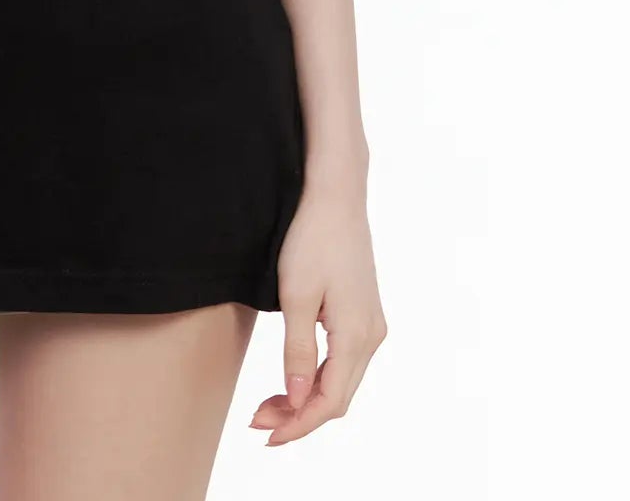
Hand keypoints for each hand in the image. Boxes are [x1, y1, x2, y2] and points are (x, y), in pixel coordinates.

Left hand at [249, 178, 387, 444]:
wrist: (335, 194)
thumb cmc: (312, 239)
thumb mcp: (295, 296)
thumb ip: (299, 352)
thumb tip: (299, 402)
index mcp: (357, 336)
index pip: (330, 402)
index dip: (298, 424)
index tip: (266, 434)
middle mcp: (372, 336)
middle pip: (338, 396)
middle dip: (299, 416)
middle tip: (257, 420)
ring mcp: (371, 324)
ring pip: (342, 380)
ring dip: (307, 398)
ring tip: (269, 404)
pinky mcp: (363, 313)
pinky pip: (344, 360)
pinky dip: (318, 377)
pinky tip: (294, 378)